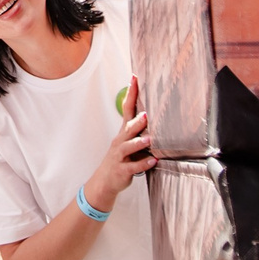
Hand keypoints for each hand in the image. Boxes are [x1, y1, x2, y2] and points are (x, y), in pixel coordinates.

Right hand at [80, 74, 155, 217]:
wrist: (105, 181)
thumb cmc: (120, 158)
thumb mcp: (127, 140)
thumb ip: (138, 126)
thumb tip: (154, 107)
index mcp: (123, 132)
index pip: (127, 108)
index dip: (131, 93)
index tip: (135, 78)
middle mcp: (120, 141)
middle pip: (128, 128)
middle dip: (137, 120)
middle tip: (147, 113)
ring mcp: (120, 156)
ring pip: (129, 147)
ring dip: (139, 143)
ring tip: (150, 139)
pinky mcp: (123, 170)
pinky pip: (133, 167)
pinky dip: (143, 164)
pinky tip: (153, 161)